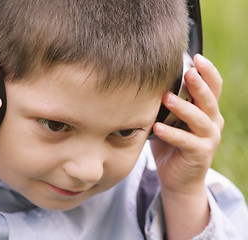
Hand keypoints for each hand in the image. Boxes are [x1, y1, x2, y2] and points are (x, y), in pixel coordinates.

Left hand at [150, 54, 223, 237]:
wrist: (177, 178)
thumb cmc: (170, 143)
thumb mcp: (169, 119)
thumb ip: (165, 103)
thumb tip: (144, 79)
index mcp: (206, 110)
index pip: (213, 87)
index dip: (208, 71)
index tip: (196, 57)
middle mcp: (212, 122)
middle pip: (209, 99)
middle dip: (199, 84)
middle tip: (187, 71)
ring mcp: (208, 139)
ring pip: (200, 119)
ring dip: (183, 107)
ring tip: (167, 98)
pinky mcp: (200, 154)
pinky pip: (186, 142)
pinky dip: (171, 134)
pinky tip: (157, 128)